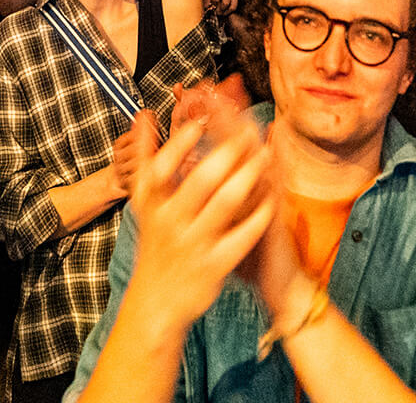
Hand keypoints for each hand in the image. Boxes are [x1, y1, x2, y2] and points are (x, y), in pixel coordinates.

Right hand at [117, 93, 273, 332]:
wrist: (158, 300)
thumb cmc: (155, 241)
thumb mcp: (144, 203)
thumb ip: (145, 157)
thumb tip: (143, 115)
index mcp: (151, 205)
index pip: (161, 167)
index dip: (181, 141)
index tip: (201, 120)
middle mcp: (170, 223)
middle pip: (200, 181)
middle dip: (227, 153)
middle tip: (247, 132)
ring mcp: (193, 245)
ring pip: (225, 204)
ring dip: (247, 176)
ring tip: (264, 156)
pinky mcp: (215, 265)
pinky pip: (242, 236)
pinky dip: (258, 215)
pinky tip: (272, 198)